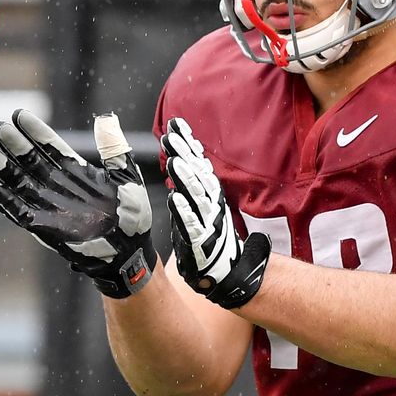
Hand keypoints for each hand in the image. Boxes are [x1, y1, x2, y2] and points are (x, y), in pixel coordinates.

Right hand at [0, 109, 155, 298]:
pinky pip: (20, 212)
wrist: (130, 252)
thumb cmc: (132, 216)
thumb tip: (106, 118)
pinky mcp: (45, 227)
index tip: (19, 115)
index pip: (51, 146)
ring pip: (21, 183)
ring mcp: (50, 205)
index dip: (35, 131)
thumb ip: (114, 149)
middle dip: (15, 145)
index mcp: (76, 171)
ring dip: (5, 170)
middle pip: (31, 160)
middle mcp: (58, 185)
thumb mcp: (127, 177)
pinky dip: (5, 201)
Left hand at [162, 118, 270, 308]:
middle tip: (170, 135)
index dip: (188, 143)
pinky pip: (193, 223)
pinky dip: (184, 211)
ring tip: (173, 161)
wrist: (225, 272)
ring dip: (185, 178)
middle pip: (197, 173)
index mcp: (210, 193)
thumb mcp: (202, 204)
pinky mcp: (201, 239)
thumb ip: (195, 181)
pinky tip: (174, 199)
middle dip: (184, 153)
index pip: (198, 162)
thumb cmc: (209, 236)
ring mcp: (207, 220)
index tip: (176, 124)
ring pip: (196, 195)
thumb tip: (187, 154)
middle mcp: (211, 203)